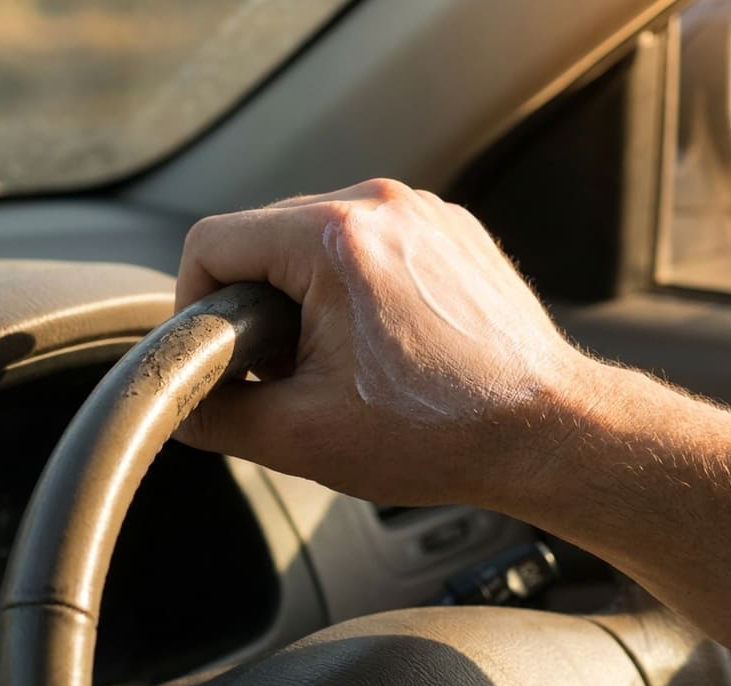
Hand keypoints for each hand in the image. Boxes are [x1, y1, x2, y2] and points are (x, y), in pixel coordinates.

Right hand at [174, 178, 592, 506]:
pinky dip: (359, 284)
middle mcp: (381, 203)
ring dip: (307, 294)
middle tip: (286, 371)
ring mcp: (424, 211)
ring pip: (318, 236)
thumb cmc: (440, 433)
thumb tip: (182, 403)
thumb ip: (216, 414)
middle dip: (257, 305)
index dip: (194, 304)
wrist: (548, 431)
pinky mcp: (452, 229)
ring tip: (341, 360)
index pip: (211, 243)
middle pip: (265, 235)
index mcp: (335, 237)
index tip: (222, 356)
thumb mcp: (301, 438)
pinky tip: (384, 342)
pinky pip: (374, 241)